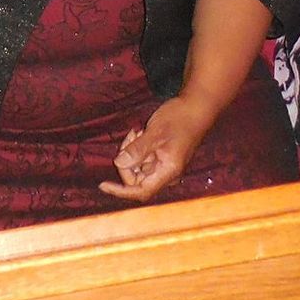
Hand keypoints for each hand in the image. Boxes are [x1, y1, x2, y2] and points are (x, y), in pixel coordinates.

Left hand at [101, 95, 215, 201]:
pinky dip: (138, 148)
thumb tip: (119, 164)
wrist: (196, 108)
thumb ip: (137, 150)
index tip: (102, 185)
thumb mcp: (155, 132)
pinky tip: (142, 133)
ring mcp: (165, 167)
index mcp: (168, 172)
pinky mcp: (163, 159)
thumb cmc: (179, 119)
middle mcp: (167, 175)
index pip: (141, 191)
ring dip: (132, 151)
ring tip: (138, 132)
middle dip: (127, 159)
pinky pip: (144, 160)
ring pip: (138, 168)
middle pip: (137, 179)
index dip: (120, 191)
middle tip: (132, 136)